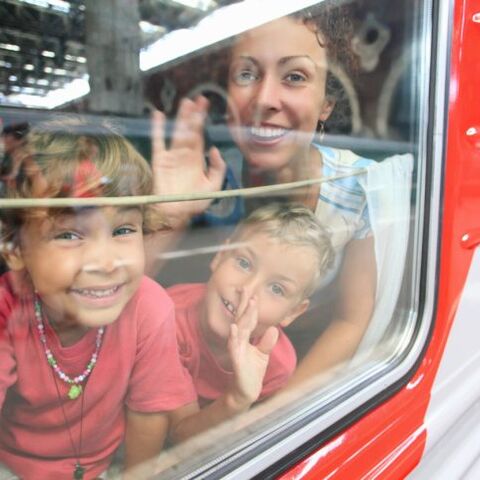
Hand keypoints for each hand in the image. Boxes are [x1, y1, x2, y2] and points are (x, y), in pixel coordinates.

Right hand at [151, 96, 225, 227]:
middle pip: (190, 130)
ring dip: (181, 118)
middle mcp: (185, 154)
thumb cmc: (194, 202)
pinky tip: (159, 115)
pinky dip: (157, 128)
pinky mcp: (160, 160)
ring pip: (177, 132)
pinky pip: (158, 141)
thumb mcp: (213, 186)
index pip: (200, 135)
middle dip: (194, 115)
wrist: (175, 214)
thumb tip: (214, 148)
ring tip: (185, 103)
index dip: (202, 120)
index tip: (205, 105)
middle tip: (198, 99)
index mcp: (197, 159)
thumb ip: (217, 168)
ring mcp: (172, 156)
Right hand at [227, 290, 278, 409]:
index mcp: (245, 338)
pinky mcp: (236, 360)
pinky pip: (234, 346)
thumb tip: (273, 328)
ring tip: (246, 303)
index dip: (250, 307)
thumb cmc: (252, 372)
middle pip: (241, 319)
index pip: (247, 319)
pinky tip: (234, 327)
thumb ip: (267, 342)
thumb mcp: (263, 354)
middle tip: (246, 289)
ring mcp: (236, 349)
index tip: (253, 293)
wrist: (247, 391)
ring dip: (243, 316)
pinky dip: (234, 336)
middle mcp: (239, 341)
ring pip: (240, 329)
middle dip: (244, 304)